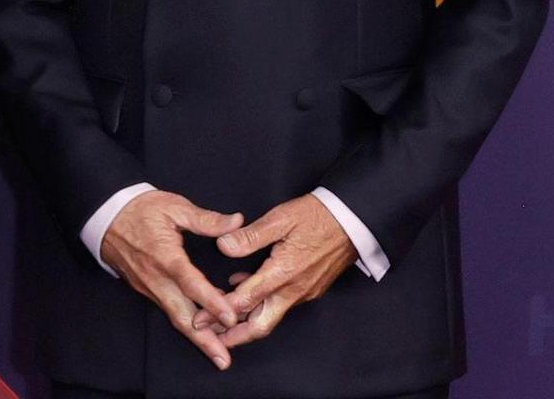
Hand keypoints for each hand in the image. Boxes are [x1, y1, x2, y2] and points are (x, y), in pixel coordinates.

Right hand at [101, 190, 245, 369]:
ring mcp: (150, 287)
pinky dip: (187, 324)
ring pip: (176, 317)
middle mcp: (156, 278)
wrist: (106, 217)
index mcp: (165, 256)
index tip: (231, 317)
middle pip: (182, 315)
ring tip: (218, 354)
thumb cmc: (140, 209)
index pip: (190, 283)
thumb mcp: (174, 206)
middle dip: (204, 340)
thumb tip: (236, 222)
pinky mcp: (147, 290)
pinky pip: (169, 310)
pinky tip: (204, 329)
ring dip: (197, 338)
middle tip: (224, 359)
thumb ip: (206, 219)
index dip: (211, 302)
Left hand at [199, 195, 354, 347]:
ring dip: (246, 321)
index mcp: (283, 273)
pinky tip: (245, 286)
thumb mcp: (280, 219)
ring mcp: (304, 292)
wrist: (354, 220)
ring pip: (270, 316)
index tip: (199, 319)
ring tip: (221, 319)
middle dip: (234, 335)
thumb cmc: (318, 216)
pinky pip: (281, 303)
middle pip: (260, 325)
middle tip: (211, 338)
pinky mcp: (310, 288)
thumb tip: (224, 246)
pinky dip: (261, 304)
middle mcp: (294, 290)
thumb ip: (251, 236)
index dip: (218, 313)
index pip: (244, 301)